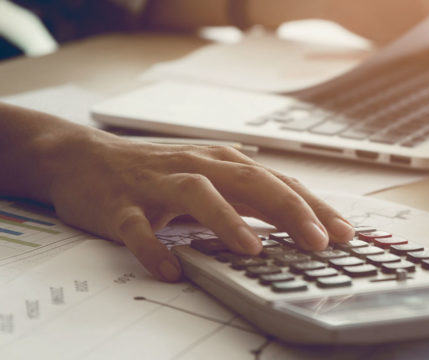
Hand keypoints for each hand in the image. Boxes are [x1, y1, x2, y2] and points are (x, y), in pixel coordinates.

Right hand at [33, 129, 354, 281]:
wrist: (83, 158)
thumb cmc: (158, 173)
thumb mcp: (213, 179)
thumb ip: (251, 198)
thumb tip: (303, 223)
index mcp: (225, 162)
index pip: (279, 183)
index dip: (315, 208)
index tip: (345, 234)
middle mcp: (198, 166)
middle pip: (251, 183)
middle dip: (289, 211)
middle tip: (318, 241)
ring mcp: (159, 184)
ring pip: (198, 196)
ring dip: (227, 221)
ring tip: (254, 249)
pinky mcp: (120, 205)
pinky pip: (137, 228)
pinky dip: (153, 248)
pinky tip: (170, 269)